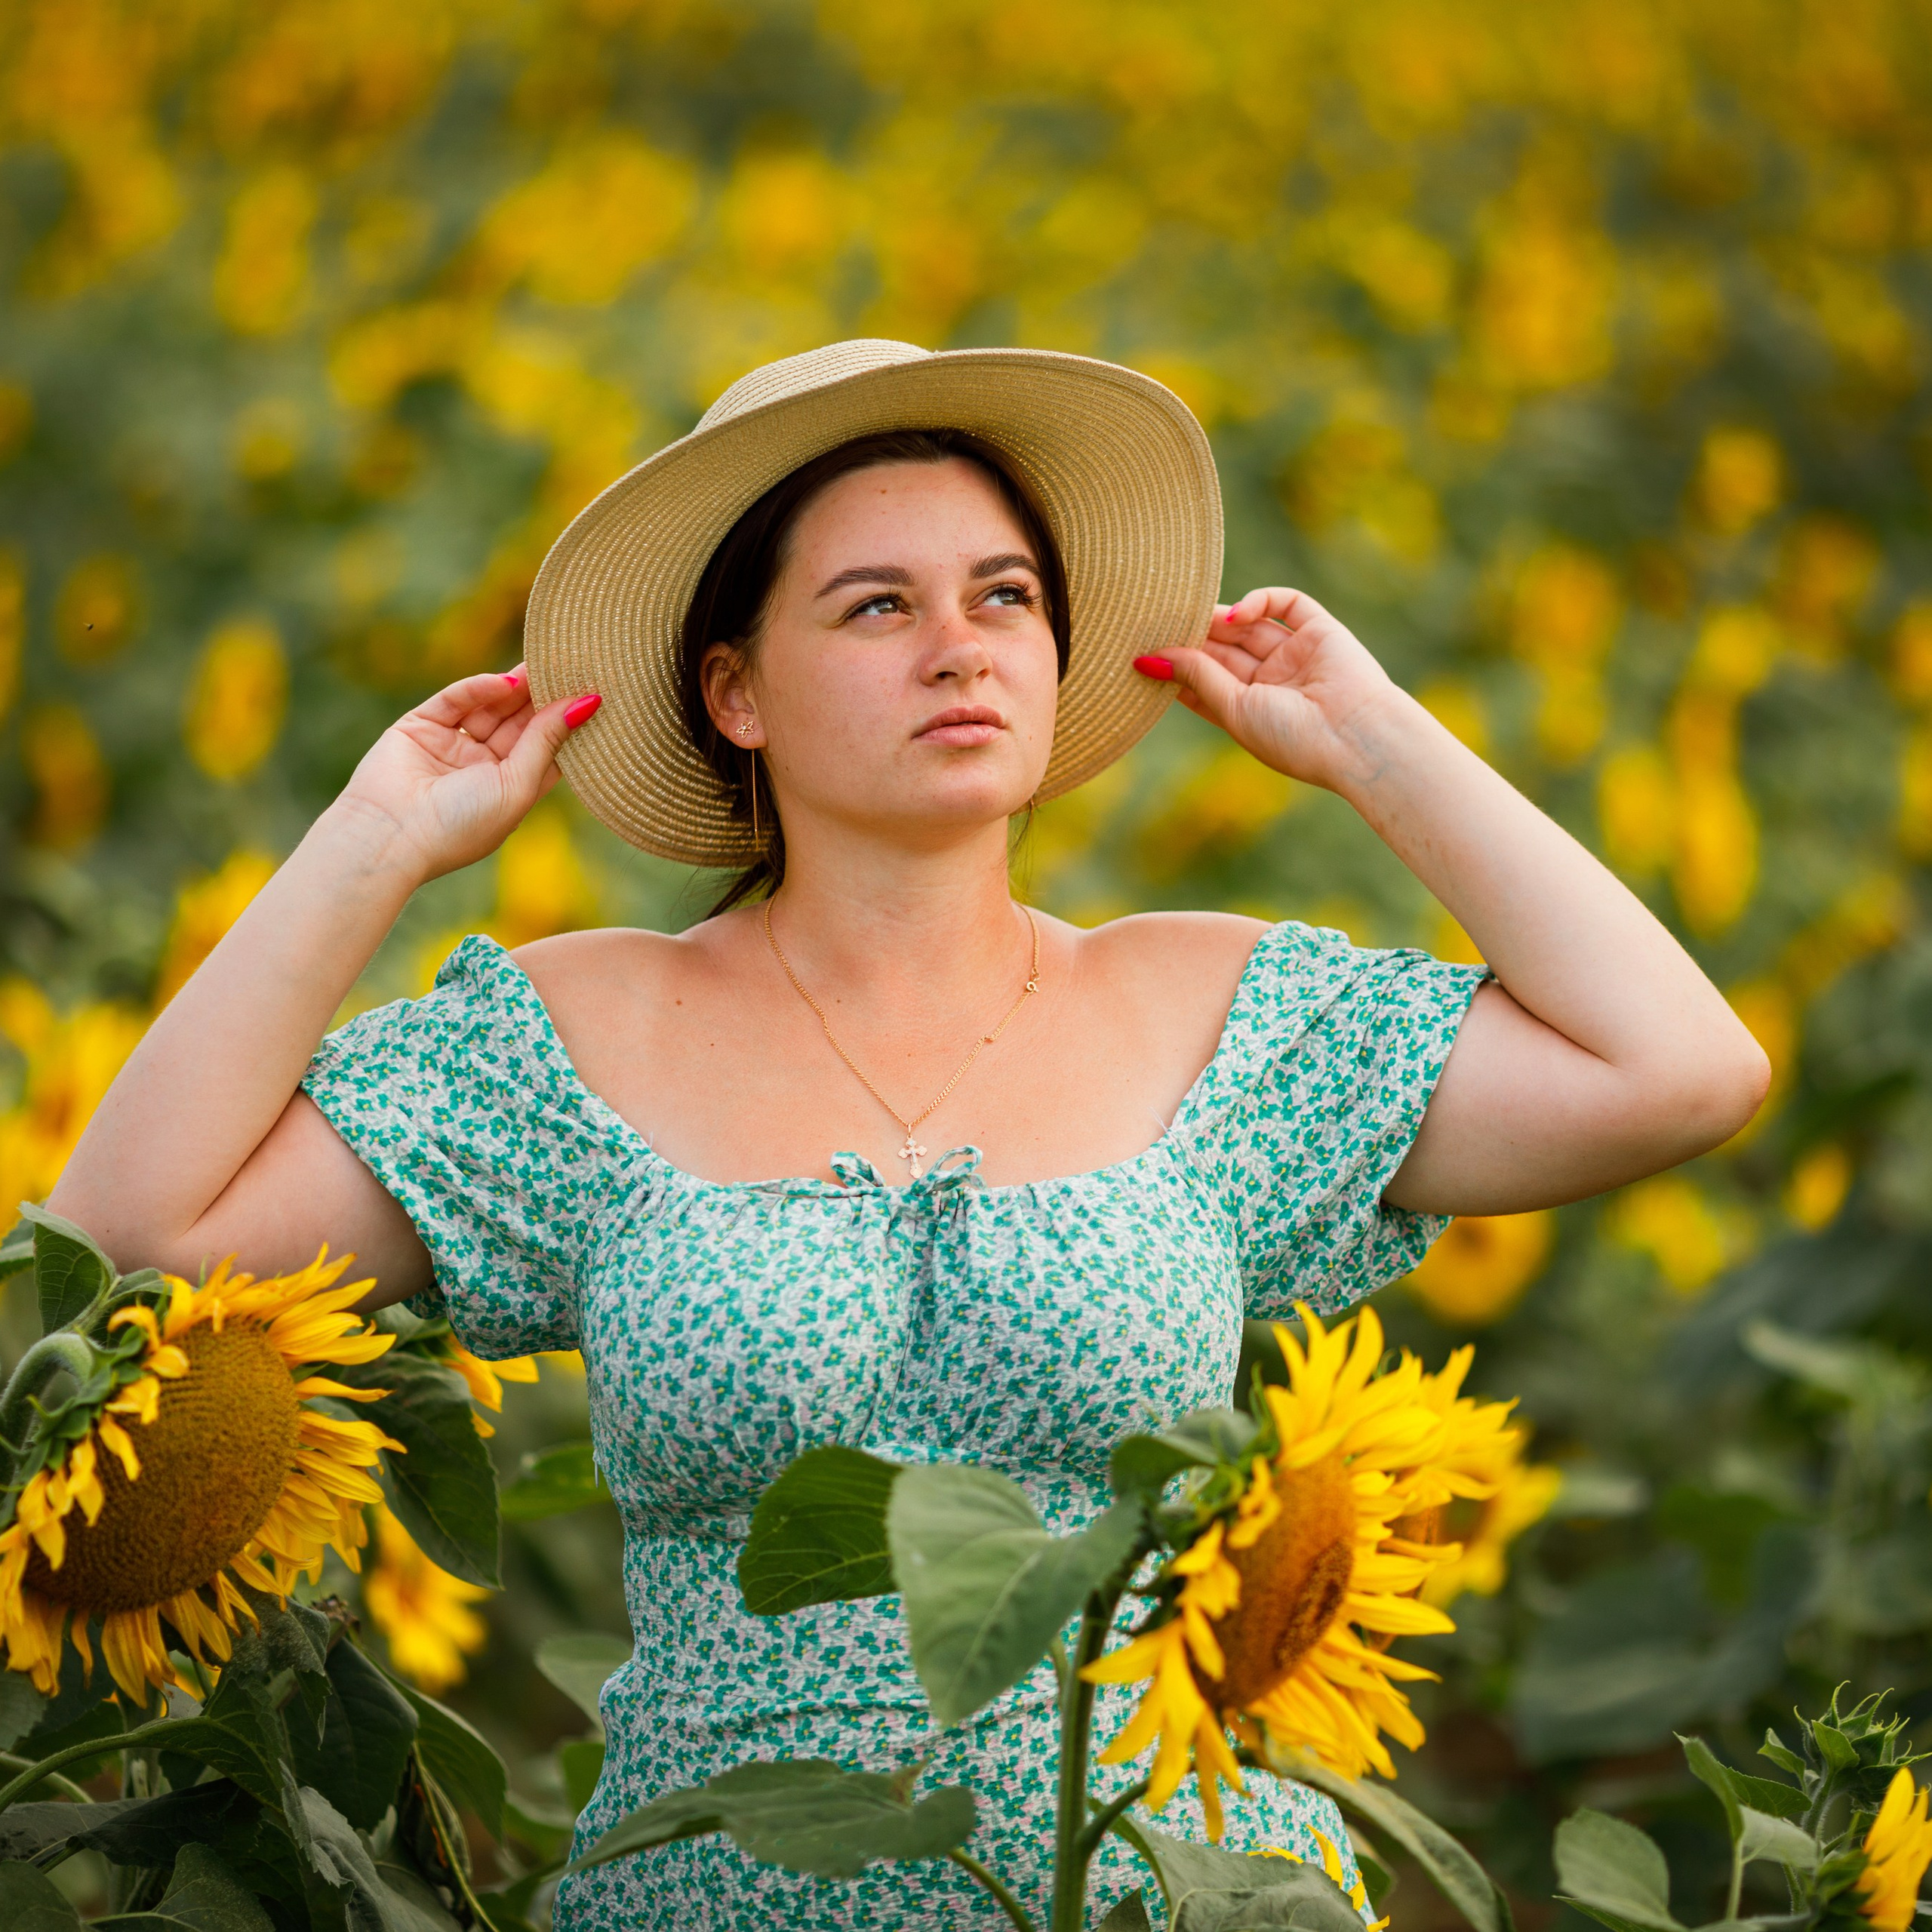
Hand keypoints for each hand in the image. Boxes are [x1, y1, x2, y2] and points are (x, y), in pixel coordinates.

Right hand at [330, 667, 597, 881]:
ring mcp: (451, 746)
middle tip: (573, 666)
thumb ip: (548, 741)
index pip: (546, 750)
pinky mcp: (420, 726)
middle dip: (544, 697)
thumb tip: (589, 704)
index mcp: (509, 791)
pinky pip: (456, 701)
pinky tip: (506, 681)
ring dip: (518, 686)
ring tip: (546, 662)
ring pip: (491, 707)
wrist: (389, 835)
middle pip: (521, 723)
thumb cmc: (462, 825)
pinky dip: (479, 688)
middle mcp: (481, 768)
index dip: (568, 724)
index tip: (596, 694)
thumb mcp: (517, 785)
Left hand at [1146, 586, 1403, 791]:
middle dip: (1193, 638)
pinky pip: (1285, 604)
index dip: (1177, 669)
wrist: (1355, 736)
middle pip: (1223, 651)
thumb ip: (1196, 677)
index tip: (1143, 656)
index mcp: (1251, 711)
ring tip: (1187, 614)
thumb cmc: (1292, 736)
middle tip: (1159, 623)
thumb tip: (1150, 659)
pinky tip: (1236, 616)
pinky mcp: (1320, 630)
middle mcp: (1273, 682)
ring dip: (1216, 620)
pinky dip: (1258, 602)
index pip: (1205, 683)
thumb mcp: (1233, 709)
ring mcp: (1296, 655)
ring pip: (1248, 627)